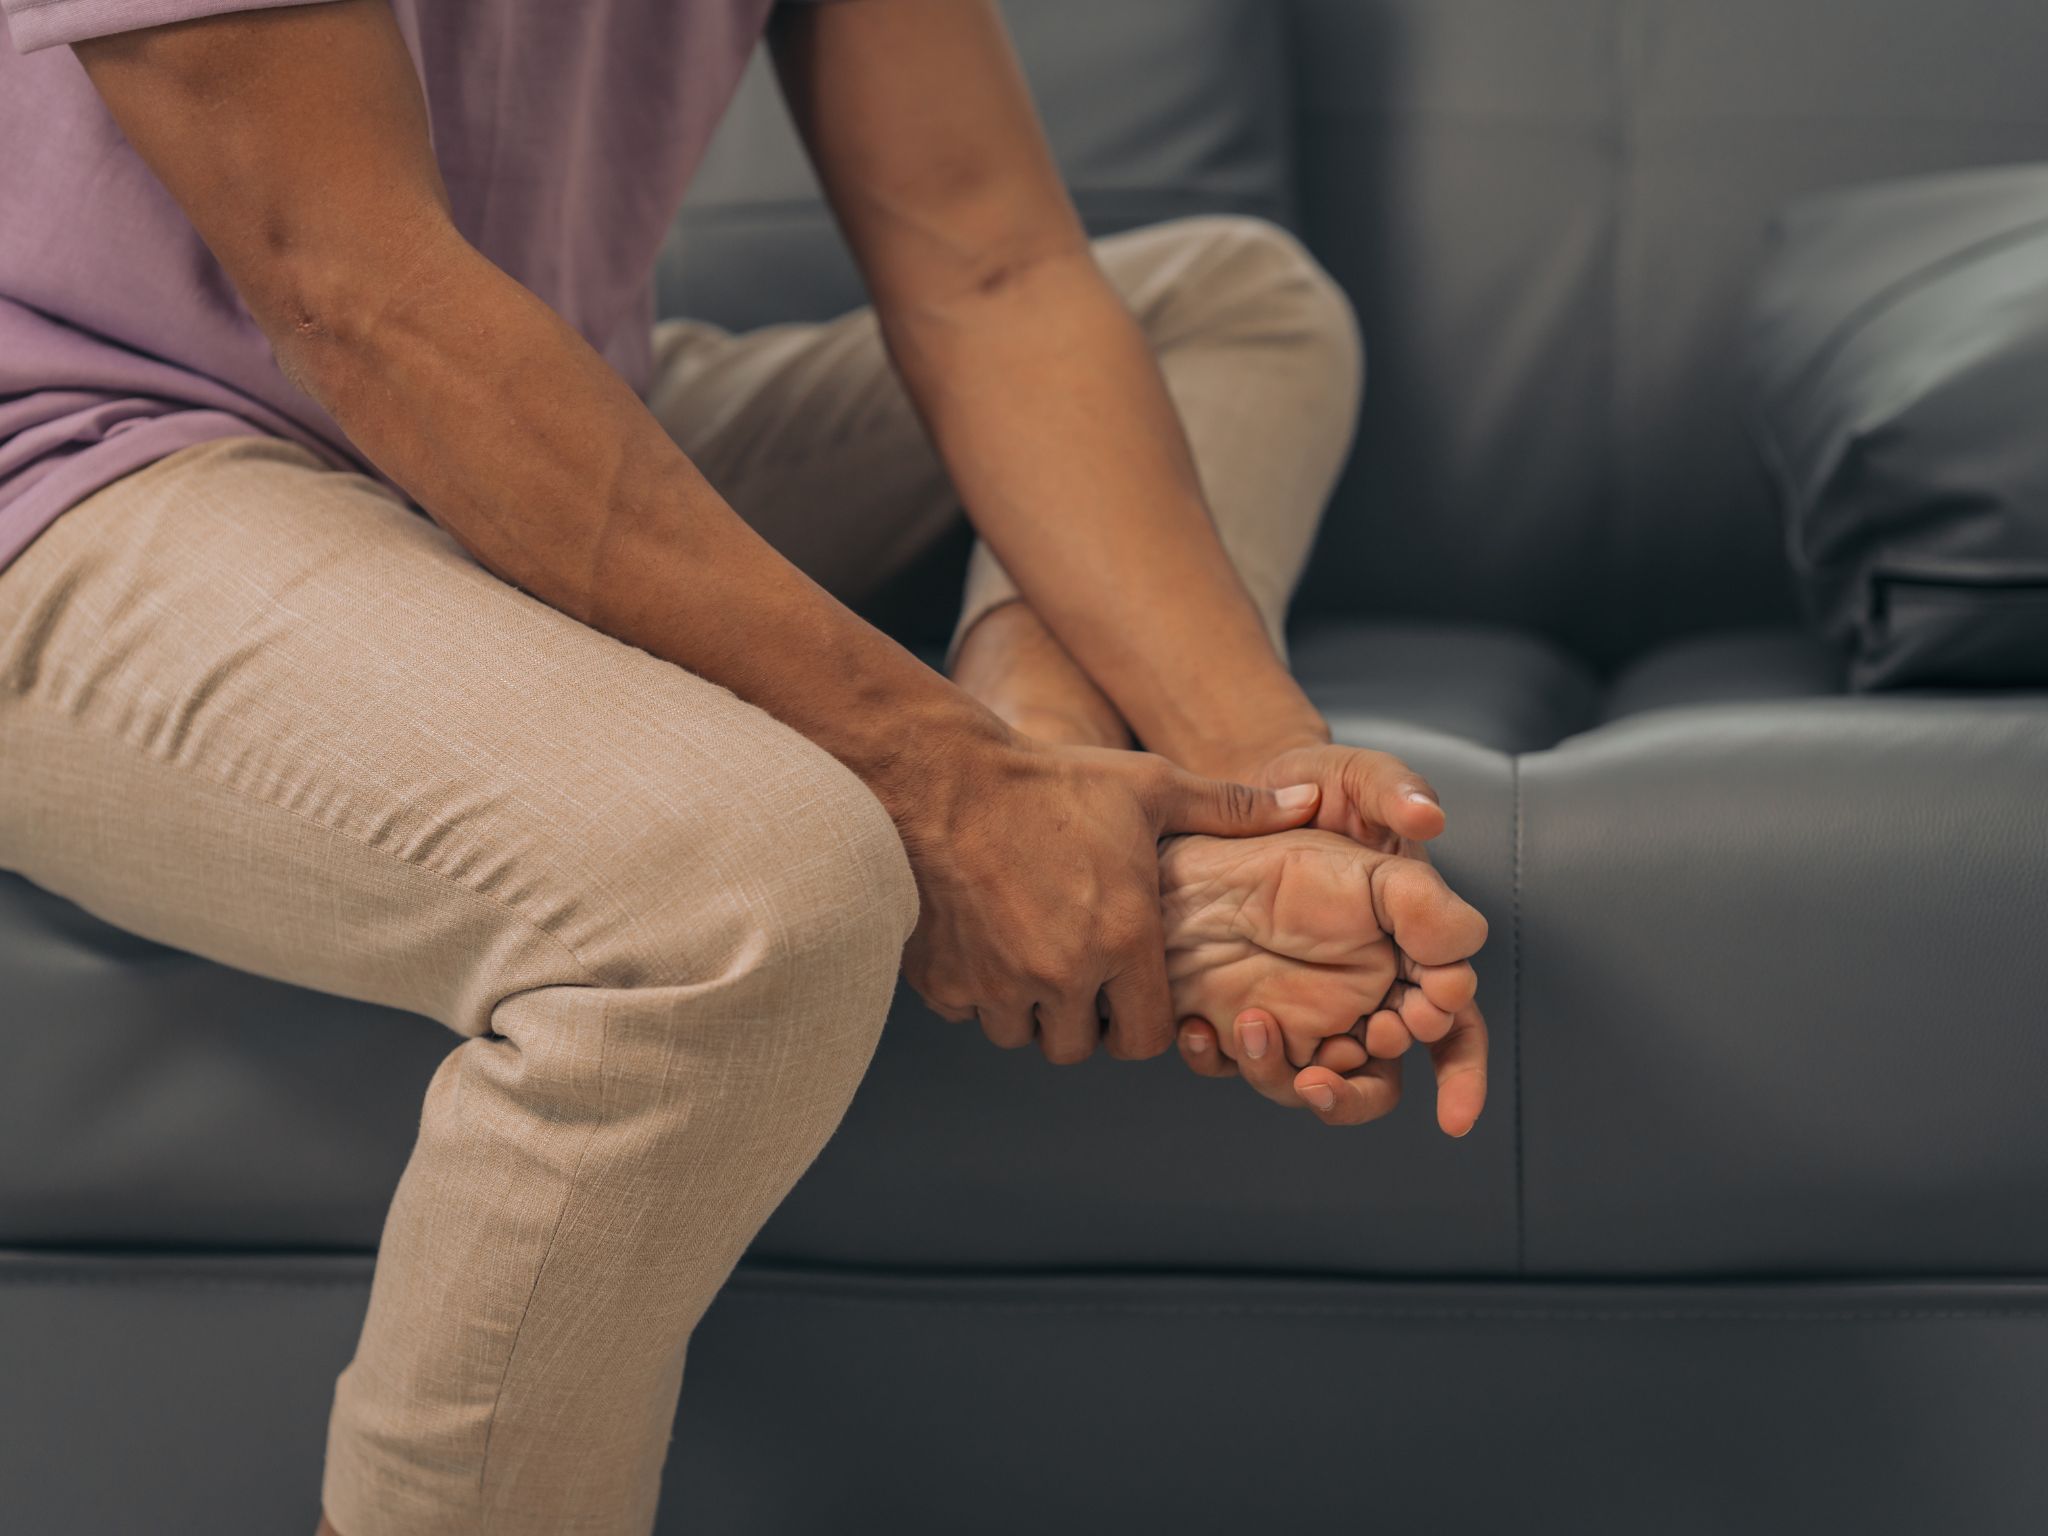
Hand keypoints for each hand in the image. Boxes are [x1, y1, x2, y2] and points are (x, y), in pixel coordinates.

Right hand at [895, 725, 1320, 1064]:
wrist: (945, 774)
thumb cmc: (1053, 780)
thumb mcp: (1151, 786)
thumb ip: (1232, 807)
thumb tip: (1308, 800)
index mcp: (1122, 941)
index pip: (1146, 1039)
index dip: (1141, 1020)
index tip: (1128, 985)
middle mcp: (1062, 974)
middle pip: (1077, 1047)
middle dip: (1080, 1020)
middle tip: (1075, 969)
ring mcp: (997, 982)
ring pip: (1018, 1034)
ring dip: (1026, 1008)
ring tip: (1029, 951)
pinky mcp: (942, 979)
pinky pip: (965, 1010)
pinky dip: (972, 988)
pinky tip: (983, 938)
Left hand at [1222, 738, 1468, 1066]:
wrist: (1212, 811)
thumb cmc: (1298, 795)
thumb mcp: (1351, 780)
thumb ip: (1398, 794)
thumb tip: (1431, 819)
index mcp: (1408, 954)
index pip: (1455, 1025)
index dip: (1456, 1058)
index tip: (1425, 1015)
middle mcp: (1361, 998)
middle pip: (1382, 1080)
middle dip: (1362, 1089)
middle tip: (1335, 1055)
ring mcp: (1300, 1016)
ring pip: (1312, 1085)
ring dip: (1287, 1077)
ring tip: (1251, 1025)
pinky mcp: (1240, 1022)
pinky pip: (1238, 1066)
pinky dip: (1221, 1060)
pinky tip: (1198, 1027)